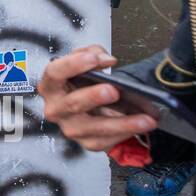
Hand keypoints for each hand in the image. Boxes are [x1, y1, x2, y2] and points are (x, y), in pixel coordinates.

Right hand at [39, 46, 156, 151]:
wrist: (88, 104)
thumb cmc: (82, 82)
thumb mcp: (84, 62)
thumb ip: (93, 54)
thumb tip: (106, 60)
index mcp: (51, 86)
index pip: (54, 73)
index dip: (73, 65)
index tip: (93, 59)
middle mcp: (56, 108)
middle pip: (72, 103)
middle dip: (93, 97)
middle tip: (113, 90)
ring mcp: (70, 127)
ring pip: (93, 127)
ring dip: (121, 123)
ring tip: (144, 118)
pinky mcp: (87, 142)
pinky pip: (107, 140)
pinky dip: (126, 133)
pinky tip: (141, 126)